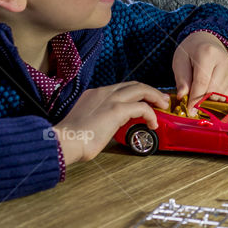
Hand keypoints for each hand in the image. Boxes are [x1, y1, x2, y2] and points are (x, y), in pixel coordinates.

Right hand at [53, 82, 168, 164]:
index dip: (137, 92)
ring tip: (163, 106)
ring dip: (155, 97)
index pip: (121, 88)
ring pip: (141, 89)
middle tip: (161, 100)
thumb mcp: (85, 122)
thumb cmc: (71, 139)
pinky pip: (142, 107)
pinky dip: (151, 114)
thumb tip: (107, 127)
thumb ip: (98, 119)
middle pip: (134, 84)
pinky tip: (153, 124)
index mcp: (94, 94)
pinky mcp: (117, 109)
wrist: (63, 142)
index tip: (146, 100)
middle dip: (150, 91)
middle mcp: (103, 92)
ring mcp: (110, 99)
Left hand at [173, 32, 227, 114]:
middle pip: (214, 90)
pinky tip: (210, 89)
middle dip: (202, 101)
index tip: (189, 111)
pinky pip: (227, 94)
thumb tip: (183, 96)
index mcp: (207, 53)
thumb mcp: (180, 61)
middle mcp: (224, 59)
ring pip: (221, 94)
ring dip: (209, 99)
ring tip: (200, 91)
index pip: (202, 82)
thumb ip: (181, 79)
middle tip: (192, 103)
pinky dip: (217, 97)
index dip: (195, 99)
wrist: (208, 40)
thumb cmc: (192, 51)